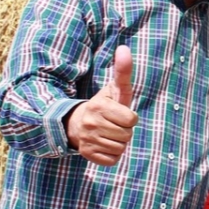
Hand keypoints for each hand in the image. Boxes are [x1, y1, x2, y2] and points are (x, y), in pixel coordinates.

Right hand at [65, 45, 138, 165]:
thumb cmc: (104, 105)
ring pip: (120, 148)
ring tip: (108, 134)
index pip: (131, 119)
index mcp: (99, 106)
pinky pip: (112, 160)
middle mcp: (91, 123)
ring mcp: (88, 140)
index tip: (120, 113)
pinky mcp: (87, 155)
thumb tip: (124, 48)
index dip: (130, 117)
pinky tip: (104, 144)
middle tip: (114, 124)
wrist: (77, 124)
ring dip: (119, 143)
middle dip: (125, 131)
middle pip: (127, 135)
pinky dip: (112, 155)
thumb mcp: (114, 89)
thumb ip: (122, 71)